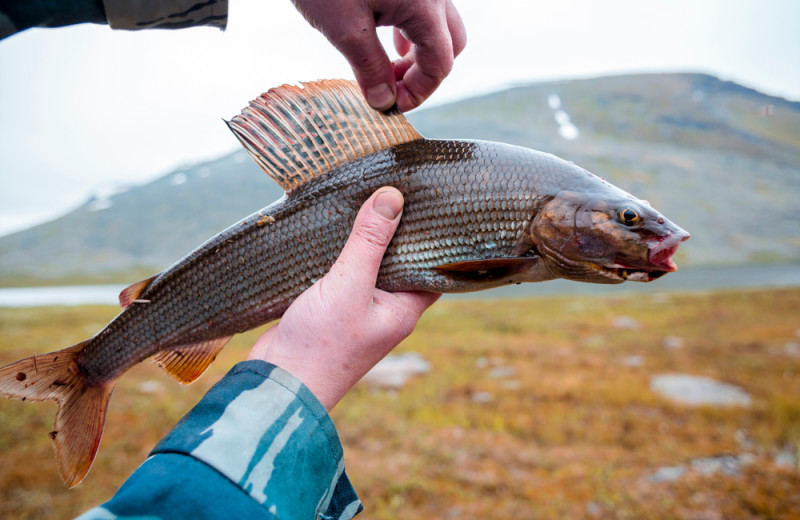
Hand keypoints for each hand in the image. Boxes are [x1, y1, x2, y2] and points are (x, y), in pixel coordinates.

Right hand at [248, 187, 440, 409]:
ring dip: (364, 240)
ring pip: (368, 266)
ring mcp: (358, 310)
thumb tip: (393, 197)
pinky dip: (340, 253)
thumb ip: (369, 242)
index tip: (432, 202)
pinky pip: (343, 273)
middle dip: (395, 231)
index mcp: (404, 309)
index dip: (433, 237)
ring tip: (365, 196)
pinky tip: (332, 227)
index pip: (432, 267)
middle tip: (396, 188)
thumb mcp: (349, 285)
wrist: (278, 383)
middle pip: (399, 262)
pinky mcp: (331, 307)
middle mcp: (386, 310)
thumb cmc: (321, 345)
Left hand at [291, 0, 466, 111]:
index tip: (390, 107)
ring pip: (439, 26)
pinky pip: (423, 8)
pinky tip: (382, 36)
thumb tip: (383, 103)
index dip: (418, 93)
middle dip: (424, 73)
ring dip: (417, 52)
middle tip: (390, 88)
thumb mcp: (344, 29)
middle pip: (449, 45)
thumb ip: (369, 69)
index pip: (439, 64)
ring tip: (384, 66)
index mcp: (425, 6)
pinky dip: (409, 30)